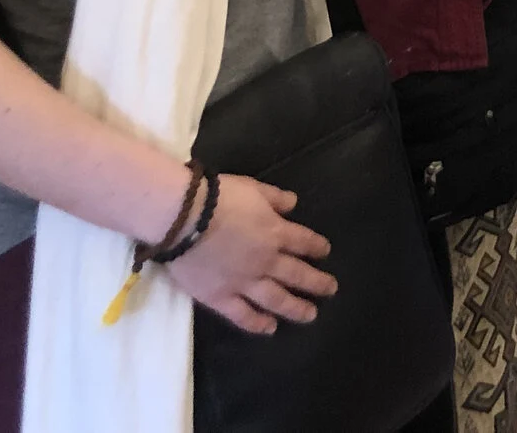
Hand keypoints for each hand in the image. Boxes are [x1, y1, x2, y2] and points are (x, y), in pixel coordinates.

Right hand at [164, 175, 336, 332]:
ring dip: (296, 308)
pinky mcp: (220, 297)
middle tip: (331, 290)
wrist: (185, 219)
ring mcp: (244, 282)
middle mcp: (266, 261)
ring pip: (276, 300)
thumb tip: (293, 204)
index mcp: (275, 233)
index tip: (325, 252)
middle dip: (317, 283)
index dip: (317, 247)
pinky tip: (270, 328)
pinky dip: (258, 324)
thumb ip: (275, 198)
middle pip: (297, 274)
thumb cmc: (219, 197)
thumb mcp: (254, 188)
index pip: (303, 242)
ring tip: (310, 315)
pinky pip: (243, 315)